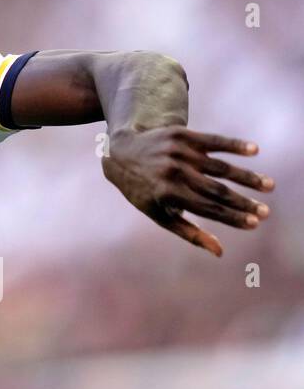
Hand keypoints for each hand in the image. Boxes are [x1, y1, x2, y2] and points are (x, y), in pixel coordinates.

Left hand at [102, 126, 272, 256]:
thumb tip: (220, 252)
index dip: (232, 217)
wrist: (120, 152)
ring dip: (246, 177)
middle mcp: (173, 172)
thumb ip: (189, 232)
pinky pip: (214, 140)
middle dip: (243, 202)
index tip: (254, 224)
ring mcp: (178, 152)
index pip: (207, 209)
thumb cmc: (143, 189)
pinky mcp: (181, 135)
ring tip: (268, 186)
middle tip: (266, 212)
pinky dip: (234, 145)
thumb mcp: (158, 213)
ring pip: (219, 167)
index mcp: (167, 193)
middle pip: (216, 190)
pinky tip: (254, 150)